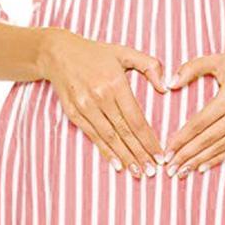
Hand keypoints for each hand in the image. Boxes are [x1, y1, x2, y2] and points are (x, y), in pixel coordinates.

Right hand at [37, 27, 167, 177]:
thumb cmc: (96, 53)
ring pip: (109, 137)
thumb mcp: (124, 52)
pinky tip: (117, 164)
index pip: (136, 118)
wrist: (58, 53)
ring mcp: (85, 106)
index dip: (148, 139)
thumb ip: (149, 65)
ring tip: (138, 172)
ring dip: (125, 157)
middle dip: (139, 154)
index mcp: (115, 82)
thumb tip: (166, 88)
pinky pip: (93, 136)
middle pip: (124, 132)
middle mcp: (100, 96)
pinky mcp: (73, 113)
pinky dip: (105, 151)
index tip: (160, 154)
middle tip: (152, 171)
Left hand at [163, 51, 224, 177]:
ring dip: (201, 161)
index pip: (200, 122)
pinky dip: (219, 158)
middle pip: (209, 138)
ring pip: (223, 147)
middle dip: (187, 155)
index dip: (182, 138)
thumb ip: (191, 68)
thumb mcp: (217, 60)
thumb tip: (169, 84)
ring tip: (183, 171)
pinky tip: (203, 167)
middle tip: (170, 168)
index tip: (167, 151)